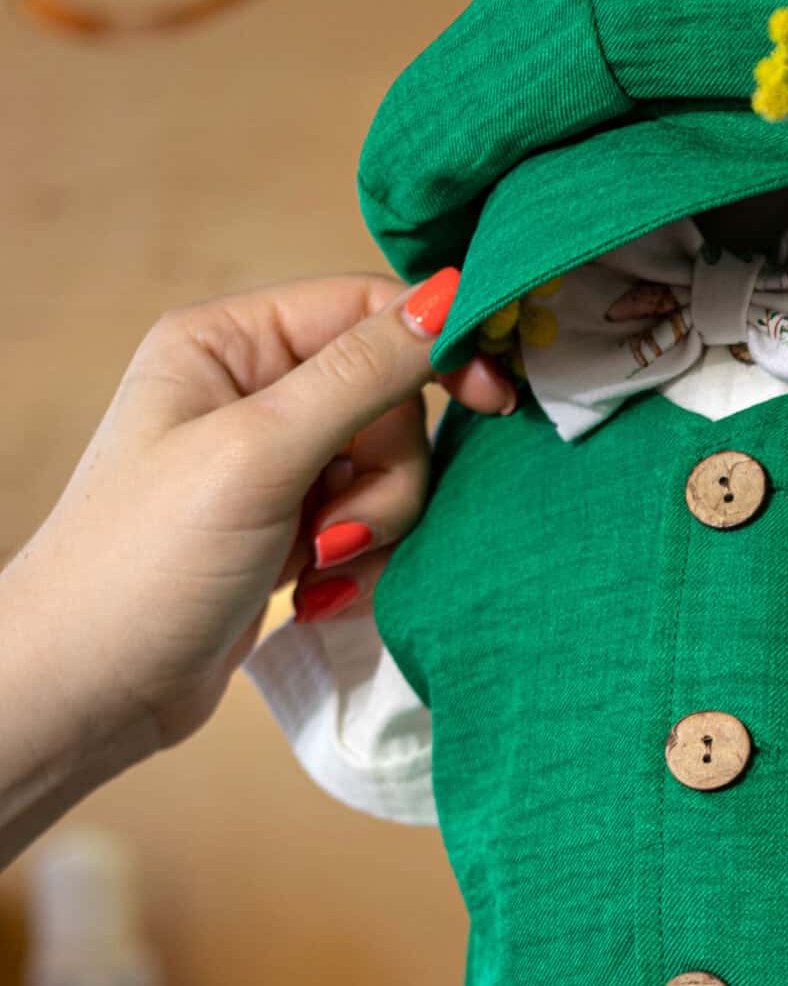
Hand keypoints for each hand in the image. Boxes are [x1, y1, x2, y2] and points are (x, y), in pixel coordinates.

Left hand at [0, 269, 509, 765]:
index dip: (436, 346)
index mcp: (226, 343)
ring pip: (388, 470)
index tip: (496, 400)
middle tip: (339, 531)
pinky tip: (313, 596)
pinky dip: (357, 562)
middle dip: (387, 474)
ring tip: (317, 571)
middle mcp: (248, 391)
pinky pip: (367, 522)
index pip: (363, 309)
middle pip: (389, 401)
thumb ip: (359, 376)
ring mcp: (269, 464)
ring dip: (374, 527)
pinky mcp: (286, 527)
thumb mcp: (257, 456)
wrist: (92, 690)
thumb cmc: (144, 563)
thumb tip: (449, 295)